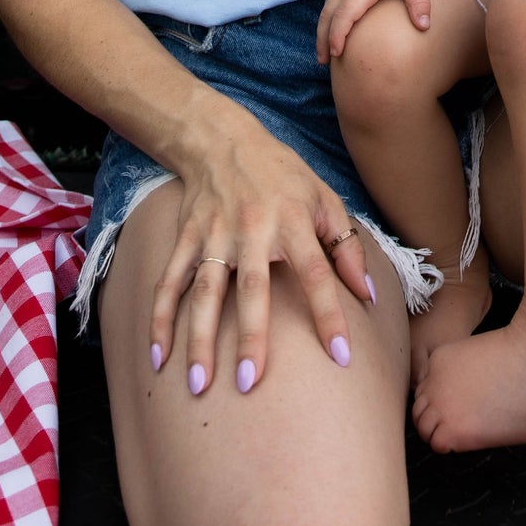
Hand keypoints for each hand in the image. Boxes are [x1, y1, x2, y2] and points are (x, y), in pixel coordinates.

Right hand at [150, 101, 374, 394]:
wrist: (222, 140)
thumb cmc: (283, 176)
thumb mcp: (325, 198)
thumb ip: (347, 248)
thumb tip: (368, 296)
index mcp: (294, 220)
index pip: (317, 272)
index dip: (330, 313)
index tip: (342, 357)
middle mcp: (254, 229)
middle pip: (253, 287)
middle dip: (251, 336)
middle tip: (251, 383)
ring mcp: (215, 234)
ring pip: (205, 292)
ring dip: (200, 339)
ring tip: (198, 386)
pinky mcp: (186, 237)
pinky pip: (170, 282)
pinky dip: (160, 319)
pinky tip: (157, 358)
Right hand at [316, 0, 430, 61]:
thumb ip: (418, 1)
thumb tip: (425, 26)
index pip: (344, 14)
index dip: (338, 35)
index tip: (336, 54)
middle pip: (327, 16)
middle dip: (323, 39)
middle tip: (323, 62)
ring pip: (325, 10)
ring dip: (322, 31)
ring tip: (323, 54)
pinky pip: (330, 3)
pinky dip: (326, 20)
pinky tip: (331, 30)